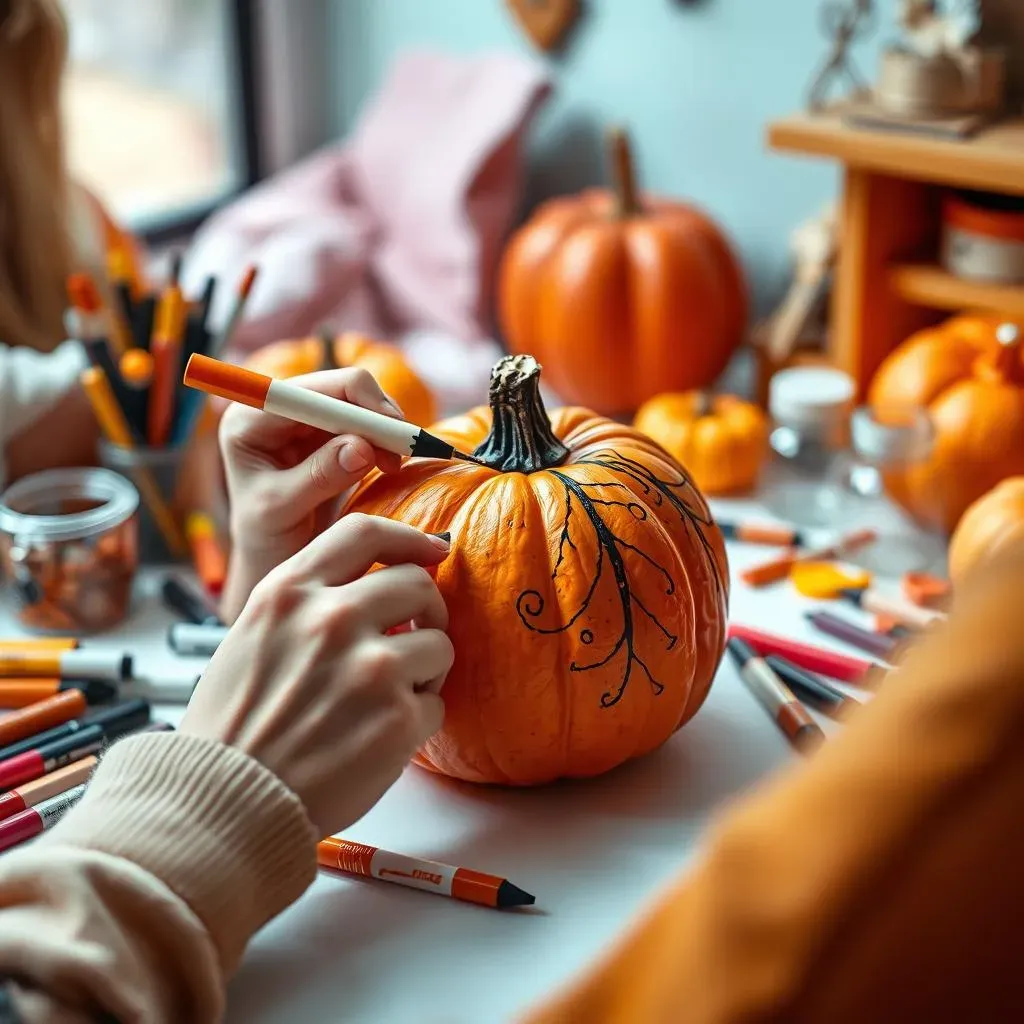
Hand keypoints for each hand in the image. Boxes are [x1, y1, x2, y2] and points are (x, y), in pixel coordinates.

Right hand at [181, 515, 453, 836]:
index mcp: (289, 593)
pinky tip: (381, 737)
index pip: (364, 532)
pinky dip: (419, 720)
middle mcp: (331, 619)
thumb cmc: (232, 728)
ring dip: (427, 669)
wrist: (225, 803)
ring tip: (393, 696)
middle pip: (416, 584)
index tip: (433, 550)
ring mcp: (370, 667)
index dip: (408, 537)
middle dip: (426, 610)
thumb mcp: (251, 636)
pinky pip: (436, 704)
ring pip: (439, 643)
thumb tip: (375, 587)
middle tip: (415, 637)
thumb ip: (307, 604)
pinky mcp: (397, 719)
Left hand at [218, 368, 403, 621]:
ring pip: (360, 402)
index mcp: (250, 419)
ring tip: (395, 466)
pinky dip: (385, 439)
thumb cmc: (265, 540)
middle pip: (341, 388)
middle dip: (378, 417)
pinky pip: (366, 421)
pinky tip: (391, 464)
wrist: (274, 558)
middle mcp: (276, 408)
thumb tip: (361, 447)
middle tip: (405, 454)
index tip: (396, 438)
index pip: (312, 392)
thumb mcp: (281, 512)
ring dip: (386, 430)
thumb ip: (317, 477)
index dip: (359, 407)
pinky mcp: (327, 432)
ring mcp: (304, 418)